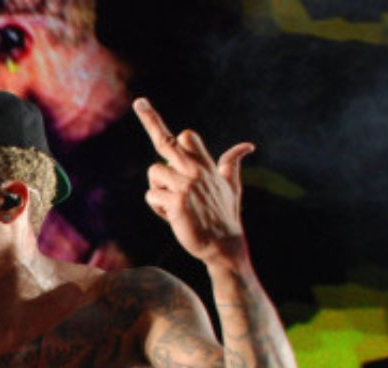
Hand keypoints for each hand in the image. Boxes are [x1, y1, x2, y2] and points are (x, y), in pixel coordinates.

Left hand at [134, 97, 253, 267]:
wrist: (224, 245)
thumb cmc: (224, 216)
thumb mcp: (232, 187)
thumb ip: (232, 164)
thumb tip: (248, 146)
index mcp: (206, 165)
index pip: (188, 137)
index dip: (169, 127)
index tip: (148, 106)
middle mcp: (196, 171)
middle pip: (168, 141)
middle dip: (151, 120)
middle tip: (139, 102)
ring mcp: (187, 185)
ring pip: (154, 173)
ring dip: (158, 190)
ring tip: (174, 204)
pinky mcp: (177, 202)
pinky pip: (152, 196)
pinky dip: (157, 208)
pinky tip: (173, 216)